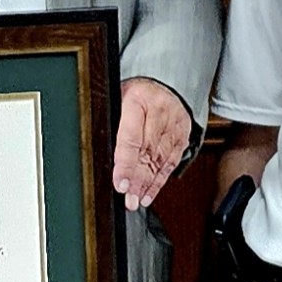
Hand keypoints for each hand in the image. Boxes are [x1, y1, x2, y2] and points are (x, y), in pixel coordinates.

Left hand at [112, 77, 190, 210]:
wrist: (164, 80)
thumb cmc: (135, 92)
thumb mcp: (116, 98)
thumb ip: (112, 122)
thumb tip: (98, 151)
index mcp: (138, 99)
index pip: (131, 138)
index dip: (126, 164)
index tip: (120, 184)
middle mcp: (160, 111)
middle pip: (148, 152)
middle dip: (137, 180)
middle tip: (128, 200)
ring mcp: (175, 124)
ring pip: (161, 160)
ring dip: (148, 184)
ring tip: (136, 201)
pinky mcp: (183, 135)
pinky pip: (171, 162)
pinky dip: (159, 180)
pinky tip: (149, 193)